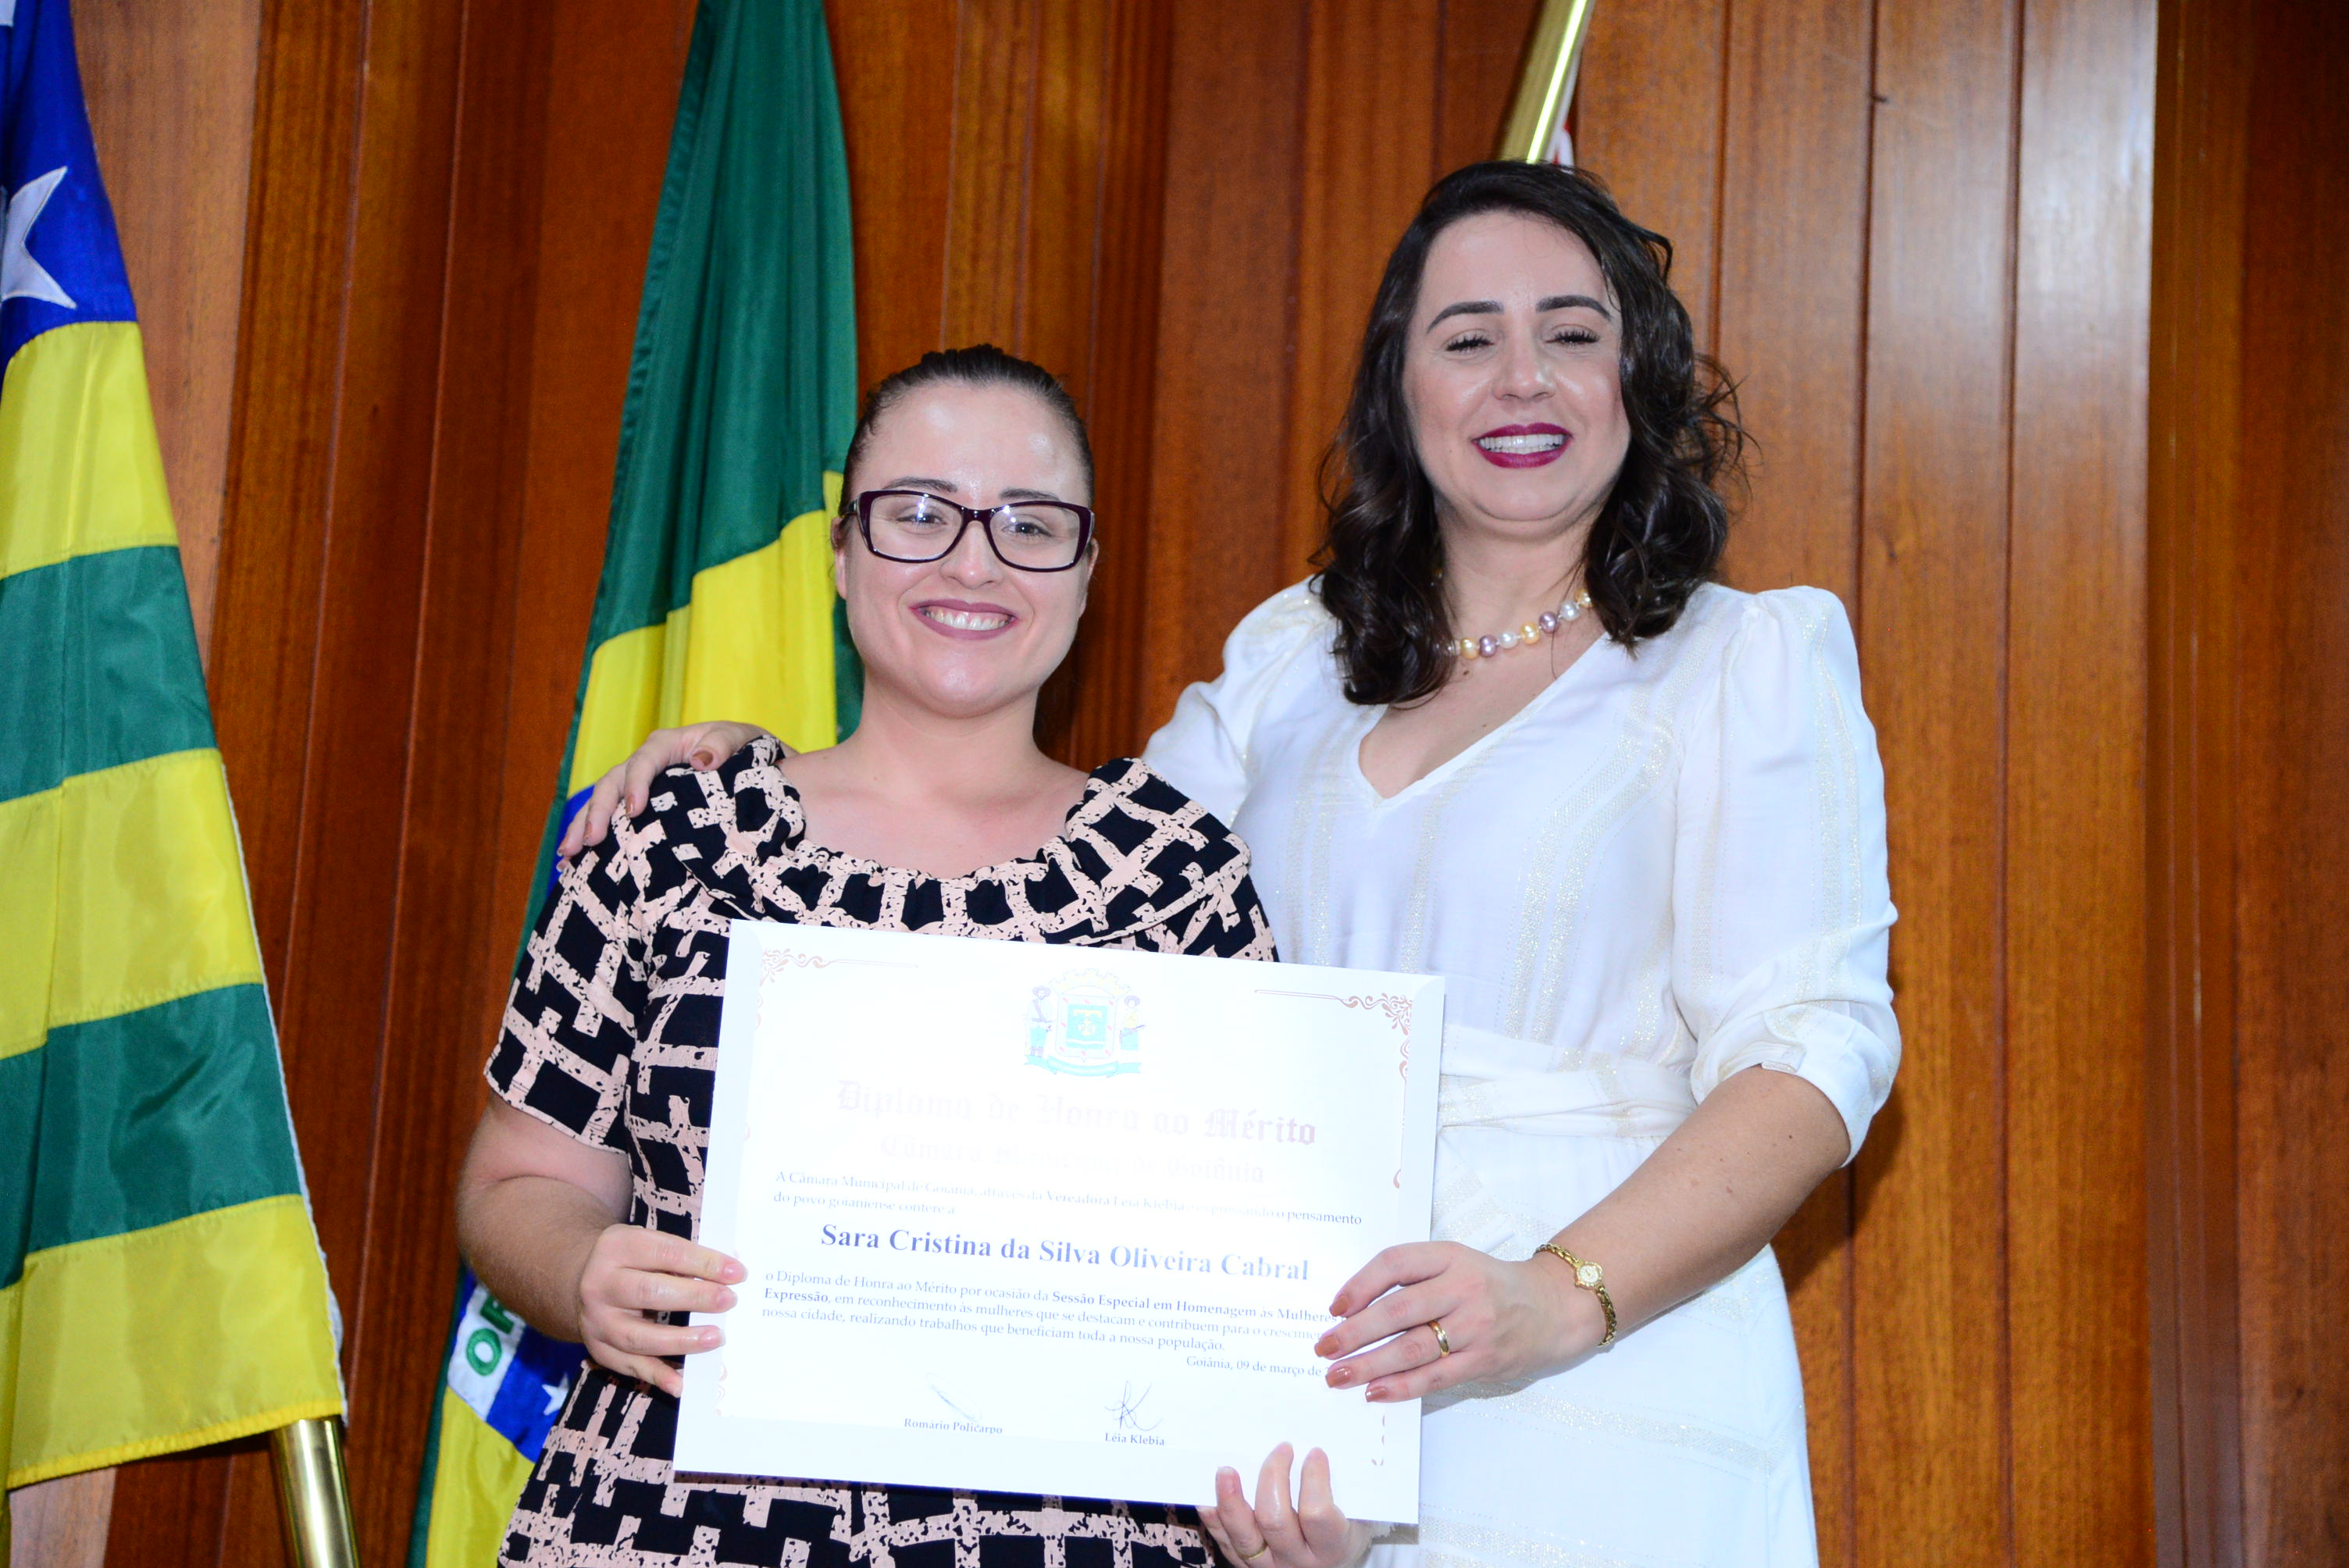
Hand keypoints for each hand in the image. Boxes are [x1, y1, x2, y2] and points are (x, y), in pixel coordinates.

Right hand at [557, 721, 774, 856]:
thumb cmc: (748, 750)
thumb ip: (723, 745)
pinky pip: (612, 820)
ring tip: (567, 856)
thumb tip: (700, 760)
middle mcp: (648, 763)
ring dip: (584, 827)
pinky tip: (574, 863)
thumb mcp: (741, 739)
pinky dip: (593, 838)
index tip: (634, 811)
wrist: (757, 767)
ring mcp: (641, 785)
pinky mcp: (643, 808)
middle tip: (588, 842)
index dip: (635, 784)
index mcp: (668, 745)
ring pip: (604, 802)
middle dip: (597, 812)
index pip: (644, 760)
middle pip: (612, 783)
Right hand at [574, 1223, 745, 1396]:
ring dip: (681, 1341)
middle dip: (695, 1297)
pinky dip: (657, 1376)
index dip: (704, 1263)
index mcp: (618, 1247)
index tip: (737, 1273)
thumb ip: (682, 1257)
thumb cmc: (629, 1259)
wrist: (579, 1278)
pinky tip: (681, 1383)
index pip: (666, 1253)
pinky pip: (629, 1366)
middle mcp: (600, 1284)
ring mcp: (596, 1320)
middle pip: (650, 1292)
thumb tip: (729, 1275)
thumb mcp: (647, 1243)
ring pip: (639, 1336)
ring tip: (715, 1337)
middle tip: (729, 1301)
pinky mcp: (598, 1349)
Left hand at [1201, 1444, 1369, 1567]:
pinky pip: (1225, 1543)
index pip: (1317, 1514)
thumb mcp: (1354, 1516)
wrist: (1328, 1564)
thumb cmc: (1344, 1531)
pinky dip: (1214, 1518)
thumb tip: (1315, 1448)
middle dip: (1272, 1477)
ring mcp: (1268, 1566)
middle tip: (1282, 1449)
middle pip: (1275, 1520)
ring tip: (1226, 1470)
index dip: (1314, 1479)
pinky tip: (1208, 1495)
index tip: (1315, 1452)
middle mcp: (1297, 1561)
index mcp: (1330, 1547)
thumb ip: (1338, 1490)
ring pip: (1243, 1536)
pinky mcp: (1245, 1566)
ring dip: (1231, 1500)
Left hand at [1313, 1241, 1598, 1401]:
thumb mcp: (1455, 1262)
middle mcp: (1462, 1289)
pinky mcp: (1483, 1360)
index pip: (1395, 1264)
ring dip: (1368, 1365)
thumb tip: (1355, 1309)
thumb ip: (1413, 1277)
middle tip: (1324, 1348)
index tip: (1334, 1307)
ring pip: (1411, 1349)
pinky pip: (1434, 1377)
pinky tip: (1375, 1391)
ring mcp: (1475, 1327)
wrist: (1552, 1307)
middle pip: (1397, 1311)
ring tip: (1338, 1376)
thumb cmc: (1491, 1285)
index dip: (1359, 1285)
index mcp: (1450, 1256)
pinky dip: (1401, 1386)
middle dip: (1353, 1333)